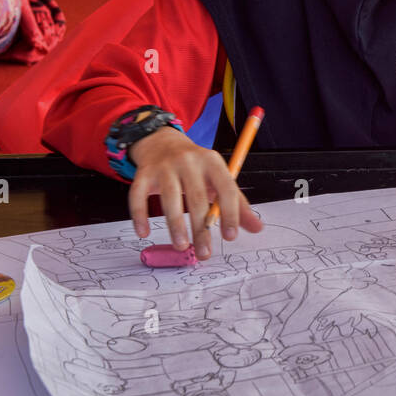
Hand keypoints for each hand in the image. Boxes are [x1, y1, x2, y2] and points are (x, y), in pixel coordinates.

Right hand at [126, 126, 262, 259]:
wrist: (163, 142)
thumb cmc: (196, 168)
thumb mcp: (218, 179)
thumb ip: (237, 204)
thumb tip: (258, 228)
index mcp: (212, 162)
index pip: (226, 189)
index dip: (230, 214)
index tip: (230, 237)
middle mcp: (189, 161)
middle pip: (197, 198)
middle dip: (201, 229)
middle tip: (204, 253)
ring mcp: (165, 166)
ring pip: (169, 198)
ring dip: (175, 226)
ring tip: (181, 246)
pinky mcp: (144, 173)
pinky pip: (138, 195)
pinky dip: (139, 215)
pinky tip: (143, 232)